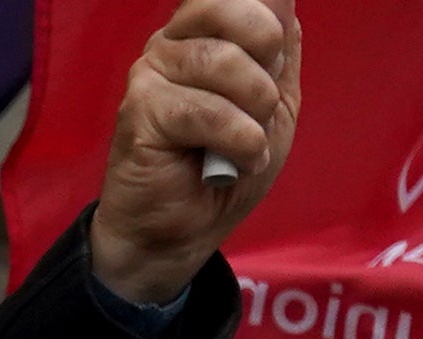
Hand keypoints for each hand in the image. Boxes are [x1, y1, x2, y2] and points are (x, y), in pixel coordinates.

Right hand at [90, 0, 293, 307]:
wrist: (181, 232)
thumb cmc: (225, 166)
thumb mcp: (275, 103)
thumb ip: (281, 53)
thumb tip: (283, 1)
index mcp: (205, 32)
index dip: (266, 15)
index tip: (274, 53)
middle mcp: (173, 43)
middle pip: (230, 5)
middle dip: (266, 51)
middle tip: (266, 99)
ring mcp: (150, 75)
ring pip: (220, 60)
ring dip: (255, 108)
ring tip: (252, 143)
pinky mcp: (138, 112)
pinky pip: (203, 110)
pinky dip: (236, 140)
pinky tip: (236, 161)